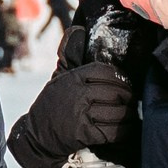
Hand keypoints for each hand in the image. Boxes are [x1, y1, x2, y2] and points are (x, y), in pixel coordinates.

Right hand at [8, 55, 135, 167]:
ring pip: (117, 112)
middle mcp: (77, 93)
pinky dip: (123, 132)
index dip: (120, 77)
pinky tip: (127, 130)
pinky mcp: (83, 134)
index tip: (127, 83)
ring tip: (132, 116)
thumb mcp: (57, 78)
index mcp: (73, 77)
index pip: (105, 71)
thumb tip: (77, 29)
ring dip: (128, 115)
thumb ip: (69, 55)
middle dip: (128, 98)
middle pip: (115, 92)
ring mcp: (80, 114)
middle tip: (133, 102)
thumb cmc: (51, 106)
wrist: (35, 138)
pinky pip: (112, 131)